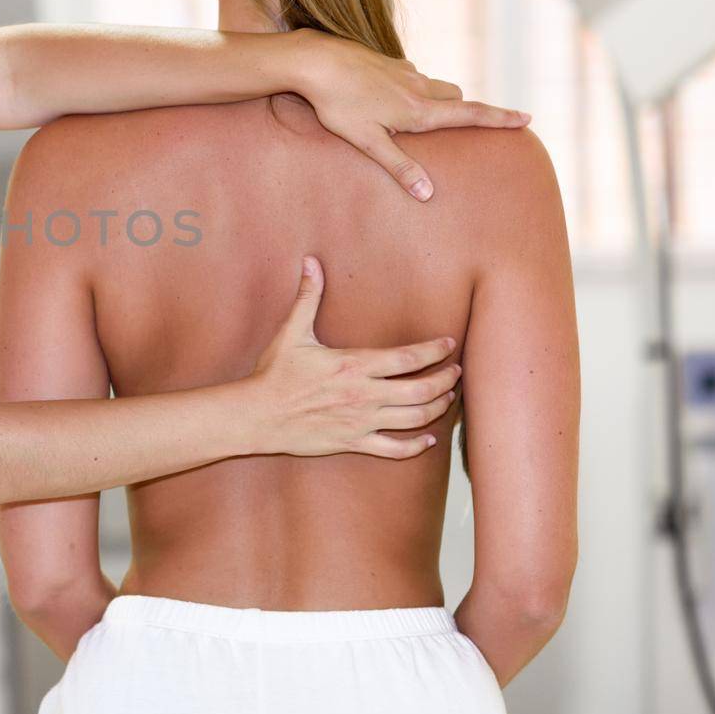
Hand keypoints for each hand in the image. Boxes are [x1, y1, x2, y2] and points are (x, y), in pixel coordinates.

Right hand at [248, 256, 458, 458]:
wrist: (257, 415)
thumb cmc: (275, 373)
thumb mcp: (292, 333)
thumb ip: (308, 297)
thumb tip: (311, 262)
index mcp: (353, 365)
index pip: (407, 358)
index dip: (434, 350)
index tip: (449, 344)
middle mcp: (363, 395)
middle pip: (421, 390)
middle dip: (446, 380)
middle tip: (457, 372)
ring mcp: (360, 421)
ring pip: (414, 419)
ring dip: (438, 408)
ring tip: (448, 398)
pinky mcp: (352, 442)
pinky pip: (393, 450)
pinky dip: (415, 446)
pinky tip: (427, 439)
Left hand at [294, 30, 529, 201]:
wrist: (316, 60)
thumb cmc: (338, 104)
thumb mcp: (367, 141)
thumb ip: (399, 166)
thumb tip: (428, 193)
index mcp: (418, 110)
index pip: (470, 114)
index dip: (500, 118)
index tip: (527, 118)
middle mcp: (418, 87)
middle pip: (456, 97)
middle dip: (463, 111)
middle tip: (463, 126)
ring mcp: (403, 70)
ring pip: (433, 84)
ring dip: (436, 99)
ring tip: (415, 118)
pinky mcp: (386, 60)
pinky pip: (409, 75)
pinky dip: (411, 87)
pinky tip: (387, 95)